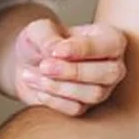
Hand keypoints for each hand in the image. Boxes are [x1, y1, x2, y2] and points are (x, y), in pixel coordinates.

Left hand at [13, 19, 127, 115]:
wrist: (27, 62)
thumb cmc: (41, 41)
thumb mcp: (40, 29)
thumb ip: (48, 37)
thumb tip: (56, 50)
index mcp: (109, 38)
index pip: (110, 44)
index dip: (83, 49)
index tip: (57, 51)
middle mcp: (112, 65)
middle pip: (109, 73)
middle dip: (75, 71)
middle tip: (44, 66)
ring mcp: (102, 89)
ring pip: (94, 94)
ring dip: (60, 86)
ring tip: (34, 75)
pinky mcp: (86, 107)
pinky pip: (76, 109)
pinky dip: (52, 99)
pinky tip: (37, 86)